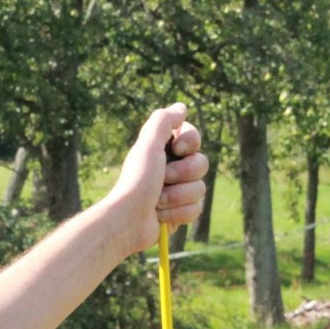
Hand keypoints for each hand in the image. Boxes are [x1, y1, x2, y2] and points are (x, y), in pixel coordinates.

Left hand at [107, 103, 207, 254]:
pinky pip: (197, 208)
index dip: (190, 143)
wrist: (128, 221)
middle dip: (183, 173)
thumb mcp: (148, 145)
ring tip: (158, 201)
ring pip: (200, 188)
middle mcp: (171, 168)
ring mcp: (176, 191)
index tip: (177, 148)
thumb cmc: (137, 181)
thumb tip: (181, 107)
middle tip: (163, 178)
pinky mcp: (179, 212)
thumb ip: (163, 121)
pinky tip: (162, 215)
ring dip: (179, 196)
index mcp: (162, 150)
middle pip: (201, 164)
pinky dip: (180, 213)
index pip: (193, 138)